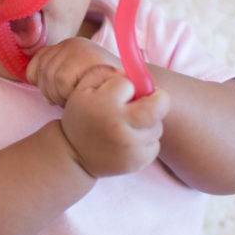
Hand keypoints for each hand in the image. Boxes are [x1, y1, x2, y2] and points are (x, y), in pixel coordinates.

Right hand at [27, 39, 169, 176]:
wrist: (74, 156)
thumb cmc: (81, 117)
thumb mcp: (82, 89)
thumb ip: (104, 73)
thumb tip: (129, 73)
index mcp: (103, 105)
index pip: (129, 84)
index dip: (125, 86)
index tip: (119, 92)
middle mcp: (119, 126)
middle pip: (157, 107)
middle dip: (160, 99)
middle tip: (155, 99)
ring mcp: (130, 147)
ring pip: (156, 126)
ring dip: (148, 122)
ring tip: (129, 124)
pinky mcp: (138, 161)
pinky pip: (155, 144)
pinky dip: (146, 140)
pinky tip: (129, 141)